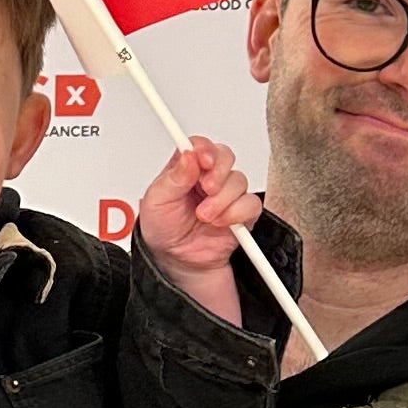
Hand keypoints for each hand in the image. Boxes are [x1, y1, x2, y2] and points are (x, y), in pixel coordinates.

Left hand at [136, 137, 260, 312]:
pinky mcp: (241, 213)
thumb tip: (188, 156)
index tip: (202, 160)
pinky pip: (251, 204)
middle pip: (225, 156)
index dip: (204, 149)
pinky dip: (237, 213)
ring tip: (205, 216)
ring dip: (222, 200)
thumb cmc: (164, 230)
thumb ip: (173, 177)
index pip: (200, 146)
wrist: (178, 262)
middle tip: (206, 189)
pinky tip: (222, 223)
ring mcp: (226, 194)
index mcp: (186, 169)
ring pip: (239, 181)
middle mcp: (208, 178)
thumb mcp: (156, 202)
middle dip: (218, 173)